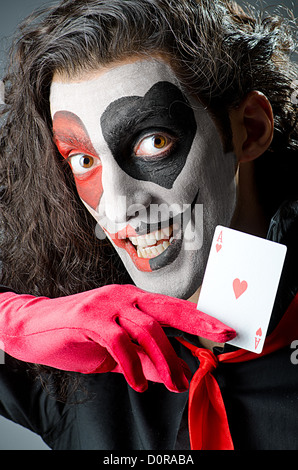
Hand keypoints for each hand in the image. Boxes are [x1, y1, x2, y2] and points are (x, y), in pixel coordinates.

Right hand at [0, 284, 234, 391]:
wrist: (36, 328)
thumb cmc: (79, 336)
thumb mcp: (118, 350)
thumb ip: (145, 358)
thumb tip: (175, 373)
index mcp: (133, 299)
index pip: (172, 306)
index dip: (199, 317)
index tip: (223, 329)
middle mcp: (123, 296)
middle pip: (167, 308)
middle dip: (198, 322)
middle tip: (220, 336)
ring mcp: (106, 305)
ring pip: (147, 328)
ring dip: (165, 359)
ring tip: (176, 383)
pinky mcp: (89, 318)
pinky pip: (119, 342)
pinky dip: (132, 366)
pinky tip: (138, 384)